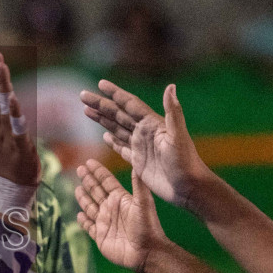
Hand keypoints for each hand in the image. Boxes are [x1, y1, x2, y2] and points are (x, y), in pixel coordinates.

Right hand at [0, 50, 40, 187]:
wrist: (14, 191)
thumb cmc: (14, 165)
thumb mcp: (7, 140)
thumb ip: (6, 122)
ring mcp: (7, 137)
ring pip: (3, 107)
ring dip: (2, 86)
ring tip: (0, 67)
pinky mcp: (19, 147)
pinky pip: (15, 126)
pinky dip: (13, 112)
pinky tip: (11, 98)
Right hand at [75, 154, 165, 272]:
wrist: (146, 252)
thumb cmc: (147, 227)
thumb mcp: (144, 203)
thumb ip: (139, 185)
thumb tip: (138, 164)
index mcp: (120, 199)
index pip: (106, 182)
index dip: (98, 172)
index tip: (89, 162)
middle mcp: (112, 209)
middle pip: (96, 191)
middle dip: (88, 181)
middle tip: (79, 169)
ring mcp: (105, 223)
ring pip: (90, 207)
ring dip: (83, 198)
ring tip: (77, 189)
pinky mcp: (100, 236)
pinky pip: (89, 227)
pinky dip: (83, 221)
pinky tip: (79, 215)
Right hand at [82, 82, 211, 210]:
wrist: (189, 188)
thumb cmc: (186, 163)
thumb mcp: (178, 137)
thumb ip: (173, 112)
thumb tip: (171, 86)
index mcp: (152, 124)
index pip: (129, 104)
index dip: (115, 94)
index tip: (100, 84)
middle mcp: (145, 132)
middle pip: (118, 114)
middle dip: (100, 104)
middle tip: (82, 95)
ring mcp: (141, 146)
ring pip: (116, 128)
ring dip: (102, 119)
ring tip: (86, 110)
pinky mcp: (138, 161)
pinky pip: (121, 147)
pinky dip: (112, 140)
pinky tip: (104, 136)